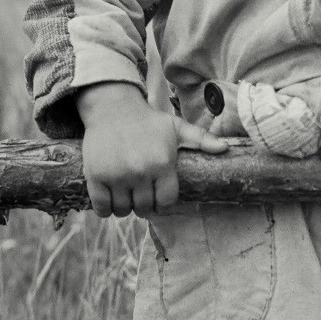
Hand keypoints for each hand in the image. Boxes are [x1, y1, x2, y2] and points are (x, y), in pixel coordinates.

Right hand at [76, 82, 228, 218]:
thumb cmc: (148, 121)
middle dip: (144, 204)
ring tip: (126, 194)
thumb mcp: (176, 127)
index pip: (166, 201)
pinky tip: (110, 198)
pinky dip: (106, 209)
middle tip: (140, 193)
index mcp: (163, 163)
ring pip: (123, 210)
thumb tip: (225, 148)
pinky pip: (102, 208)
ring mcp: (117, 175)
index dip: (162, 201)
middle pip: (144, 208)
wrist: (113, 108)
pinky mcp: (96, 177)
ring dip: (125, 207)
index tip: (157, 194)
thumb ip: (201, 139)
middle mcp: (141, 171)